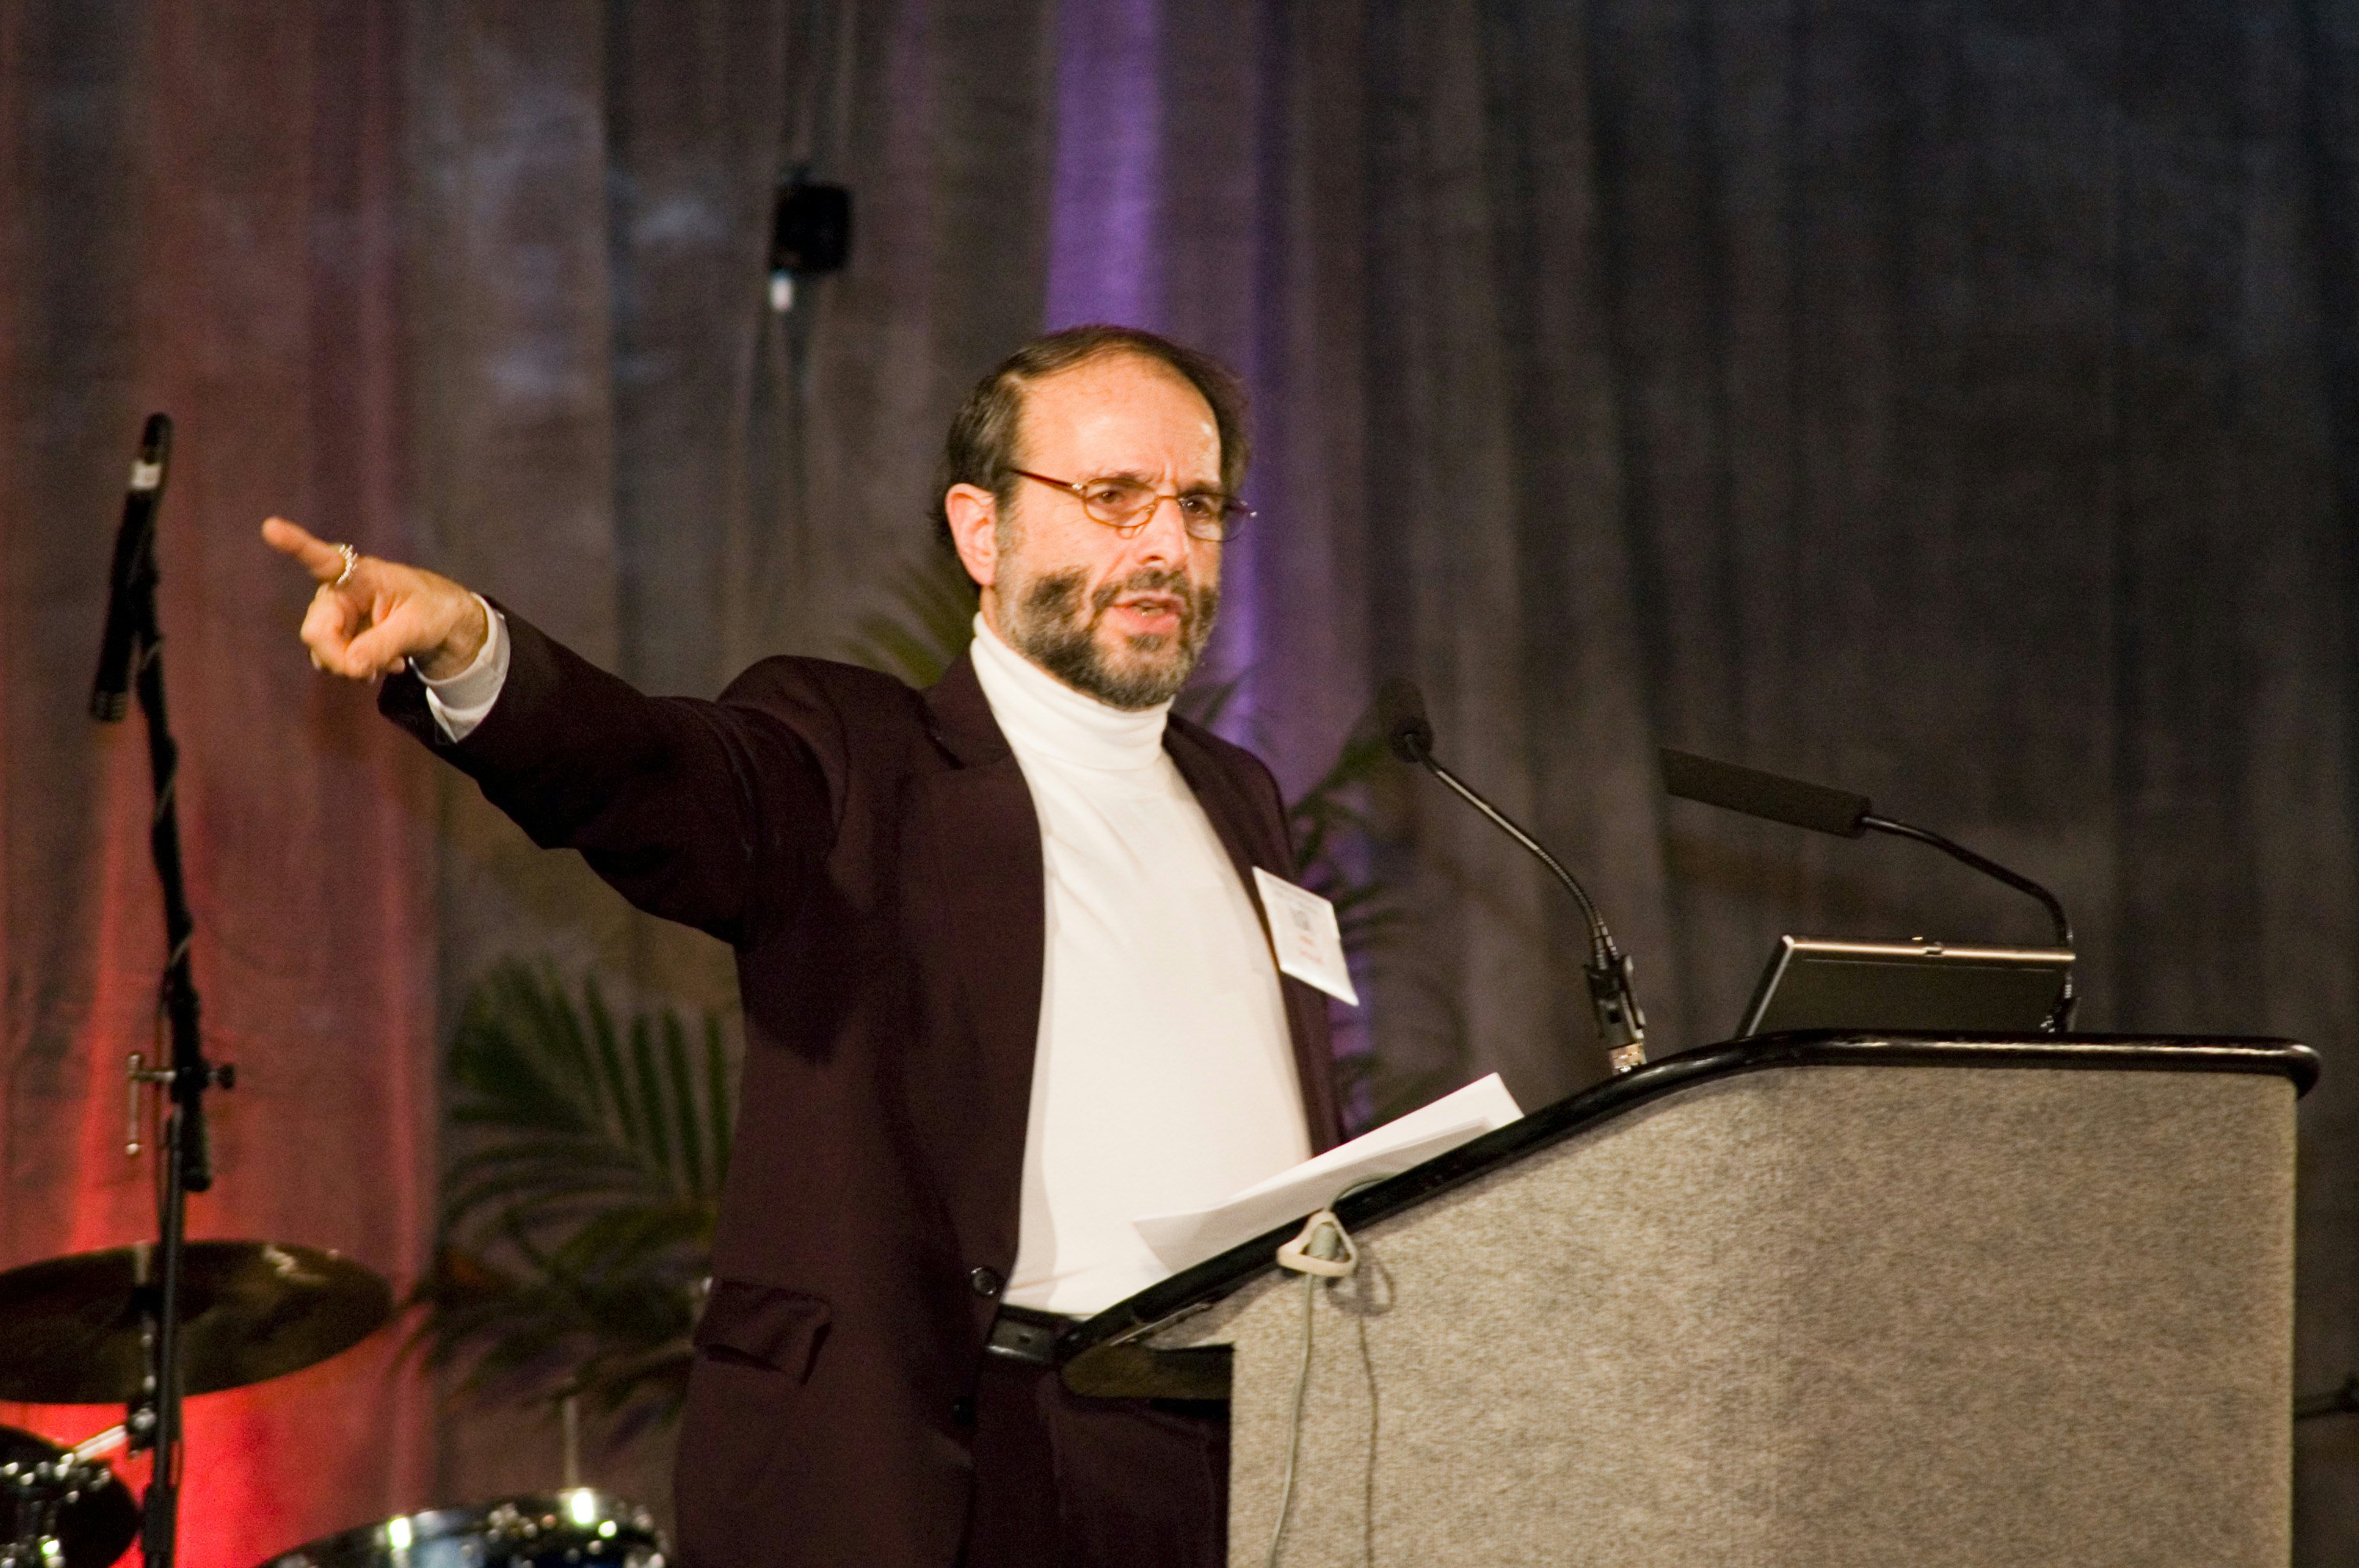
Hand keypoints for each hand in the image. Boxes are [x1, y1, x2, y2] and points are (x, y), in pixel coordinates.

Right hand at [261, 518, 488, 679]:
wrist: (440, 623)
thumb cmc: (431, 611)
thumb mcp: (417, 627)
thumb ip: (383, 644)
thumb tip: (350, 666)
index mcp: (358, 574)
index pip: (321, 559)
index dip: (294, 544)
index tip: (271, 526)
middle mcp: (336, 592)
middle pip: (316, 632)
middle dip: (341, 659)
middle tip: (372, 672)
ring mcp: (332, 616)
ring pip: (322, 654)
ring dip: (354, 667)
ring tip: (390, 660)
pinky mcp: (336, 636)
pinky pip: (333, 663)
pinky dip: (357, 670)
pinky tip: (382, 664)